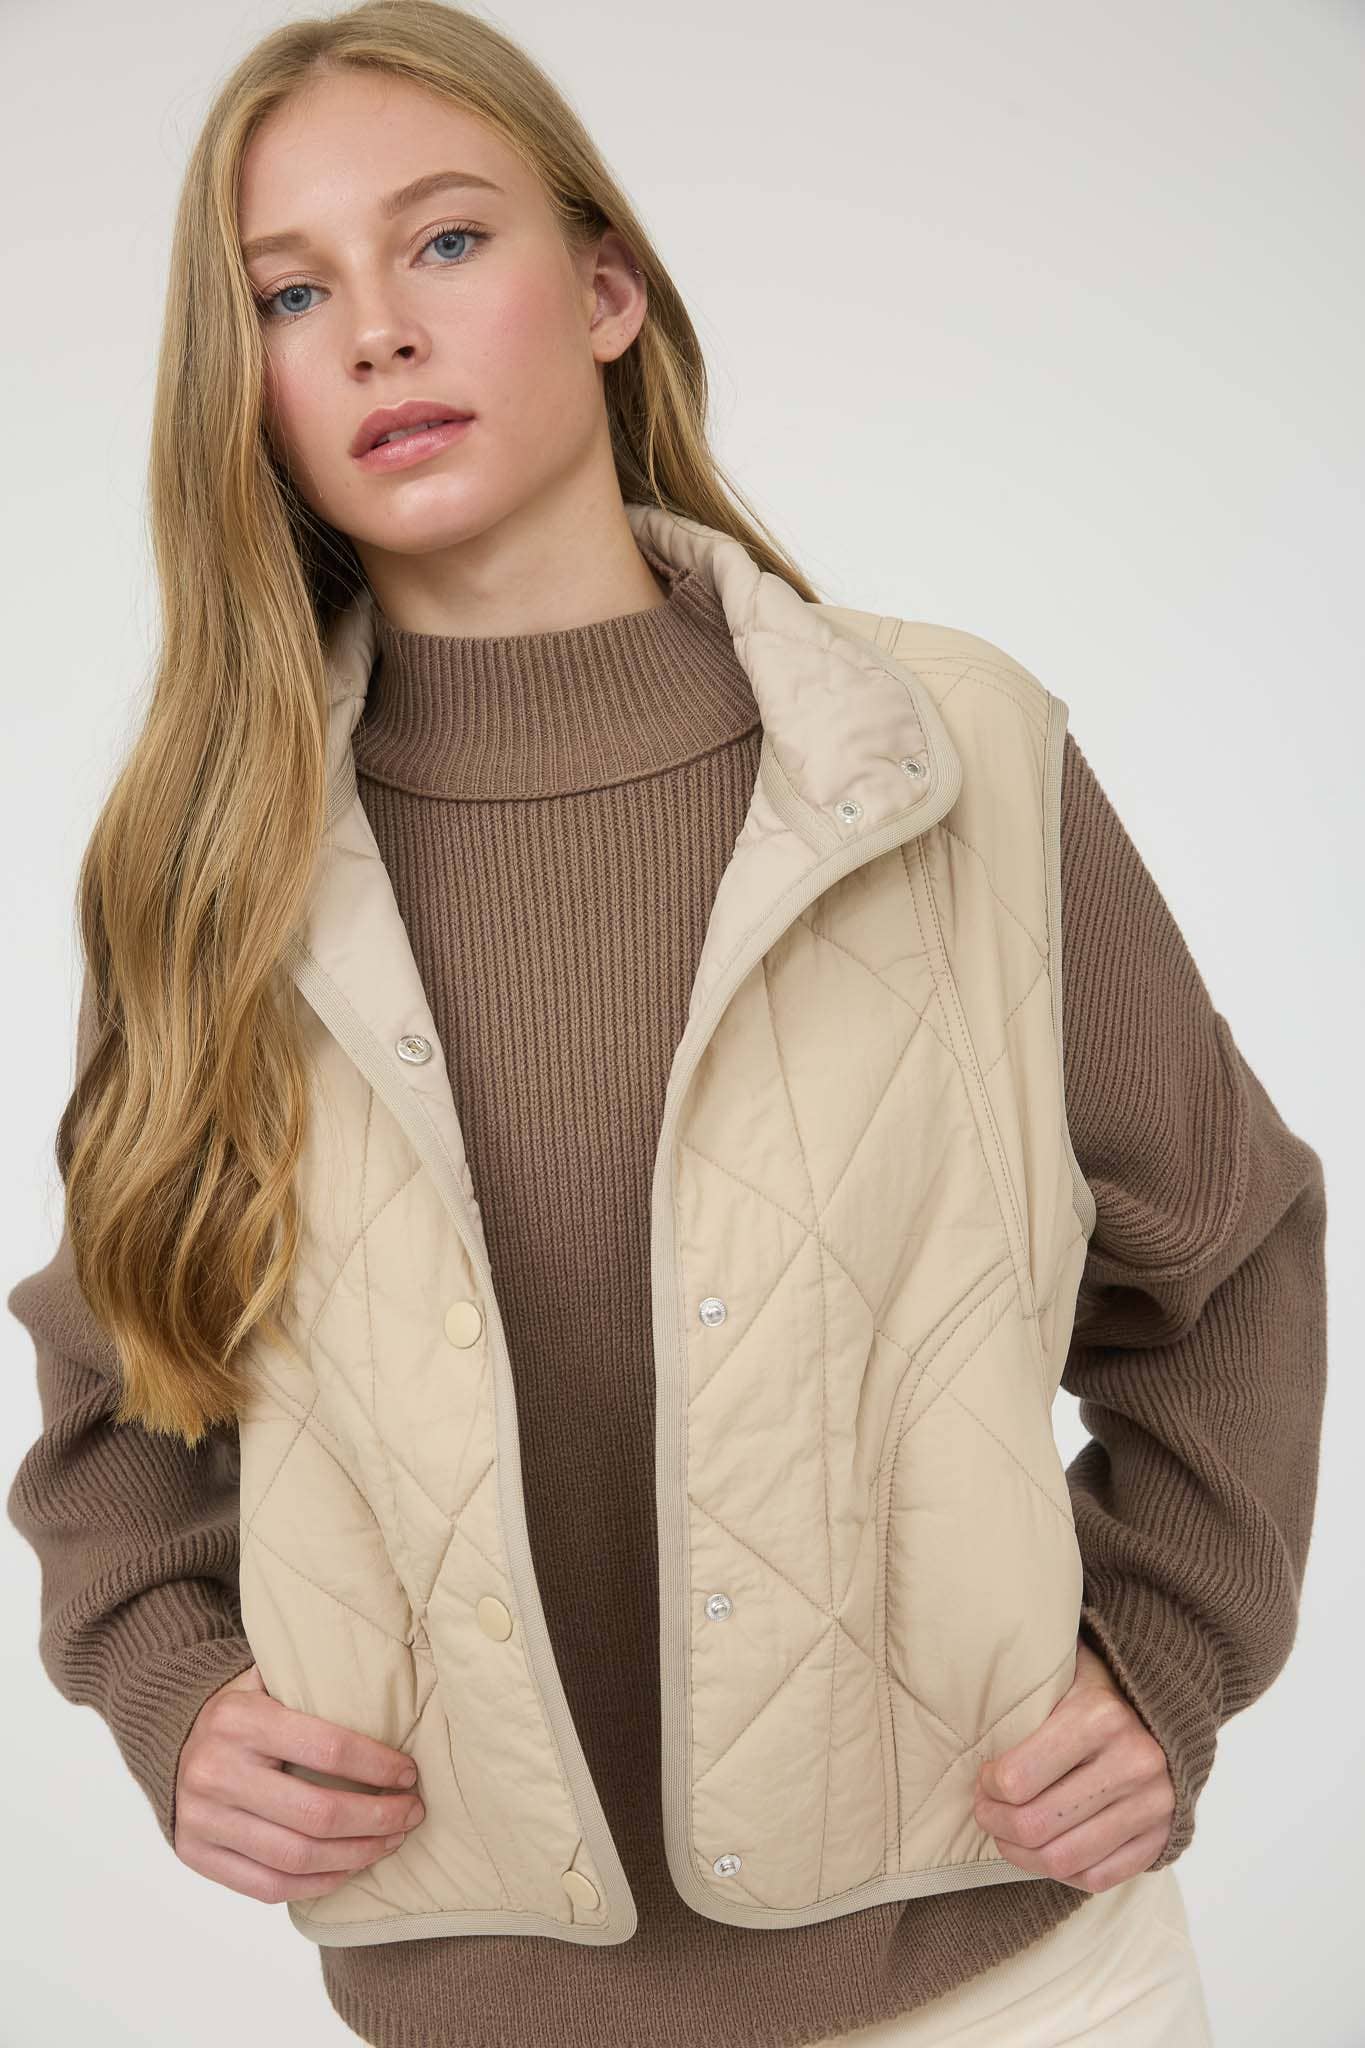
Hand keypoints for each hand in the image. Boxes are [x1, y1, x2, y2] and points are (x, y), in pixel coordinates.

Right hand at [172, 1662, 425, 1903]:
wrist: (168, 1736)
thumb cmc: (242, 1708)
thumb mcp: (268, 1679)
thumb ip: (313, 1683)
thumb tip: (388, 1688)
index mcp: (240, 1719)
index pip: (327, 1749)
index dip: (378, 1766)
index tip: (410, 1775)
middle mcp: (216, 1771)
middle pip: (317, 1813)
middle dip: (377, 1818)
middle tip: (412, 1814)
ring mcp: (202, 1819)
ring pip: (297, 1858)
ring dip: (357, 1856)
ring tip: (391, 1842)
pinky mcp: (196, 1855)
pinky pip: (268, 1887)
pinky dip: (318, 1885)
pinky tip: (350, 1868)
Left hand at [973, 1634, 1175, 1892]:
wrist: (1171, 1706)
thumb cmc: (1097, 1688)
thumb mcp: (1062, 1672)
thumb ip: (1024, 1693)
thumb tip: (961, 1716)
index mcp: (1100, 1716)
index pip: (1017, 1779)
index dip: (987, 1787)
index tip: (983, 1778)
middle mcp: (1133, 1762)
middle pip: (1035, 1825)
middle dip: (995, 1823)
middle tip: (984, 1811)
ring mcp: (1154, 1805)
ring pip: (1063, 1860)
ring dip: (1020, 1855)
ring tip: (1007, 1836)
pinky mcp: (1163, 1837)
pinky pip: (1098, 1878)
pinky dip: (1062, 1873)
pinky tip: (1045, 1850)